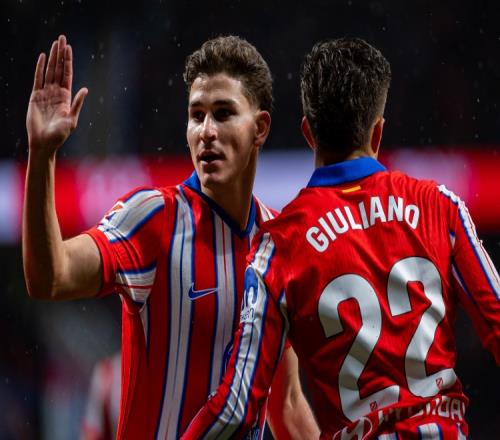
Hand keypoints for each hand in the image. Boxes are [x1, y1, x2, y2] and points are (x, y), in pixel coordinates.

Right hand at [26, 35, 87, 155]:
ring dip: (52, 57)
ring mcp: (45, 93)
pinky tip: (43, 57)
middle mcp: (56, 93)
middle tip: (62, 38)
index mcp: (66, 98)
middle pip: (58, 69)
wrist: (43, 142)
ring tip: (54, 43)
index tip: (69, 48)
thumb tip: (86, 89)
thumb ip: (77, 103)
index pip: (67, 75)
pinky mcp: (35, 96)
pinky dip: (39, 67)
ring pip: (49, 71)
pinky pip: (37, 78)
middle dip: (61, 54)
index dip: (68, 61)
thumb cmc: (59, 135)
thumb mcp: (72, 119)